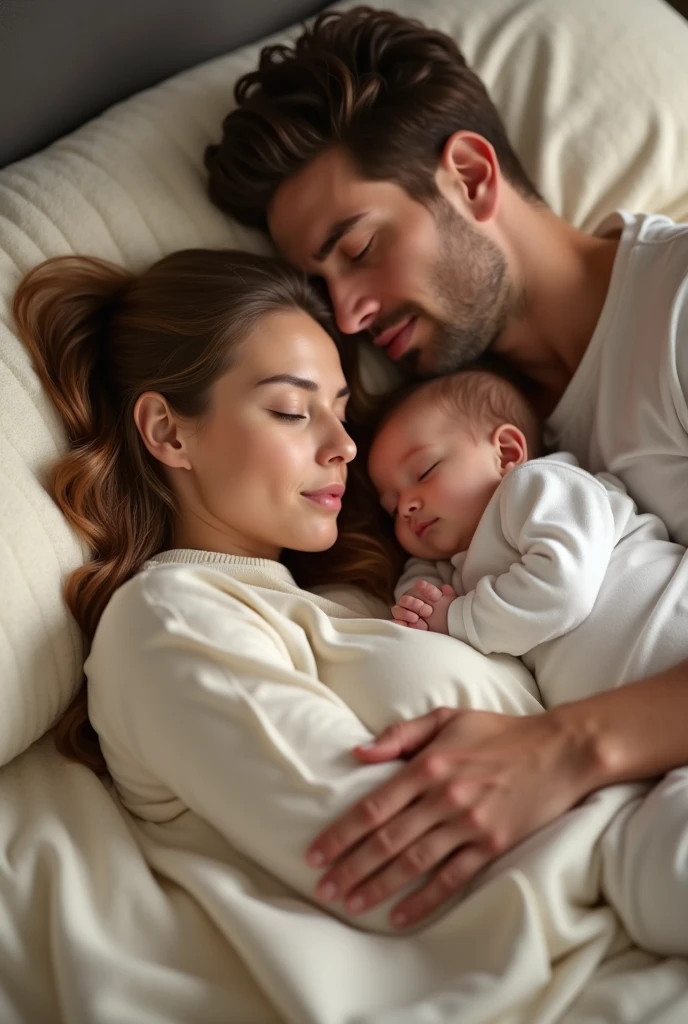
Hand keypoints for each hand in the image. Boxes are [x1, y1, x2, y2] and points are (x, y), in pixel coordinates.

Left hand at [307, 706, 598, 928]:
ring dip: (378, 886)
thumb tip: (357, 753)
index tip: (316, 853)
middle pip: (387, 840)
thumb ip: (399, 735)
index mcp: (428, 765)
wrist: (558, 751)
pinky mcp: (492, 846)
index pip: (373, 806)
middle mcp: (444, 797)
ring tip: (351, 903)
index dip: (342, 833)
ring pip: (413, 863)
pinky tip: (399, 915)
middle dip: (350, 867)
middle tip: (323, 887)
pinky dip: (424, 900)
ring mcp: (469, 824)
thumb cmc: (498, 732)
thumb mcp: (446, 719)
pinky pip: (451, 879)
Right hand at [391, 581, 456, 633]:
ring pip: (397, 610)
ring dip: (406, 614)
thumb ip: (448, 595)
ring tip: (417, 619)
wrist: (441, 631)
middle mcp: (409, 602)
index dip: (428, 589)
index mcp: (420, 593)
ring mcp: (403, 614)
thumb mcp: (449, 605)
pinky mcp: (401, 626)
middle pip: (406, 598)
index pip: (421, 587)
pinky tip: (410, 625)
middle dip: (415, 604)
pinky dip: (400, 624)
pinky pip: (395, 623)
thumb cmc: (443, 615)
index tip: (437, 597)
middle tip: (428, 612)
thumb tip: (445, 588)